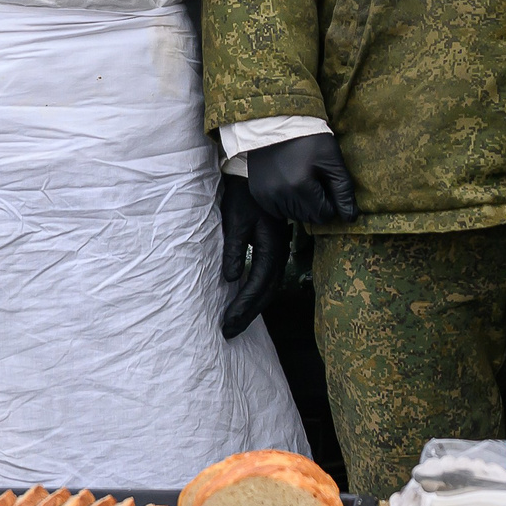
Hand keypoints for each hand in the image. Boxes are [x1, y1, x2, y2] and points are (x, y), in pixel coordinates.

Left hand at [218, 174, 288, 339]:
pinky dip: (255, 293)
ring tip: (235, 323)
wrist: (255, 173)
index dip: (243, 307)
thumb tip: (230, 279)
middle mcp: (278, 252)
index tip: (227, 323)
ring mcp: (277, 250)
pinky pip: (266, 277)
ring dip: (252, 306)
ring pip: (268, 287)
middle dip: (248, 314)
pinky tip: (244, 300)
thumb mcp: (235, 220)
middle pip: (266, 292)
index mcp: (271, 247)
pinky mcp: (272, 247)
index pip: (257, 285)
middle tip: (229, 332)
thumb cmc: (243, 195)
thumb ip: (234, 249)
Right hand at [246, 133, 357, 225]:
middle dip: (316, 204)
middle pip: (308, 217)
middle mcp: (280, 194)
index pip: (324, 215)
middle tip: (314, 180)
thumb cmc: (309, 139)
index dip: (330, 202)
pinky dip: (286, 201)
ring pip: (293, 215)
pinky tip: (288, 183)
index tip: (327, 184)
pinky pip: (278, 210)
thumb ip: (343, 190)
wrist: (277, 123)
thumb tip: (351, 218)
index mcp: (300, 186)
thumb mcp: (332, 160)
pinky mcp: (258, 194)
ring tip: (300, 179)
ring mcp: (266, 195)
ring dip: (301, 204)